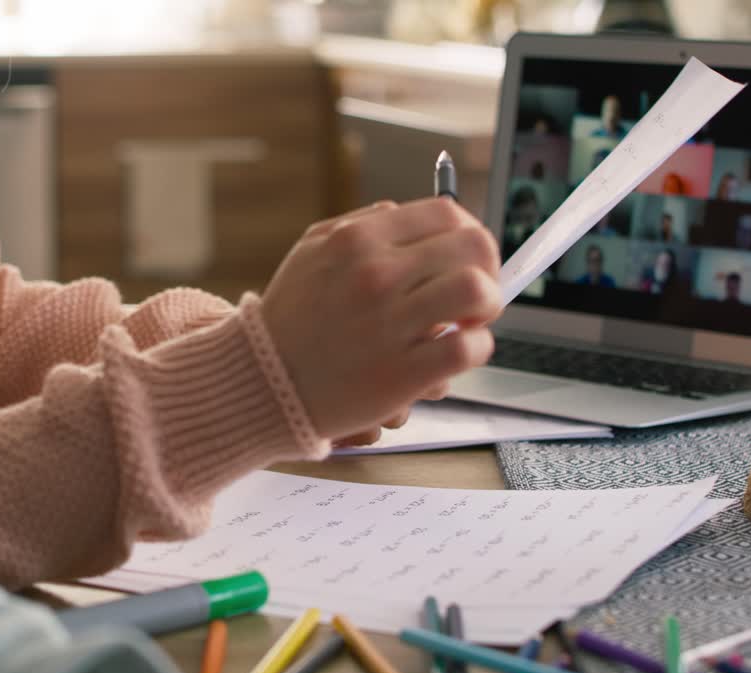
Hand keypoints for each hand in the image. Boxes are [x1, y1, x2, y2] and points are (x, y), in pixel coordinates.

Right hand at [263, 198, 499, 440]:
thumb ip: (360, 224)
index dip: (470, 233)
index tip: (467, 258)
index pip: (447, 214)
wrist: (262, 383)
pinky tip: (457, 355)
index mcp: (357, 240)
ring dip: (488, 307)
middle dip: (488, 268)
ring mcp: (389, 325)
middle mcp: (375, 275)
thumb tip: (408, 211)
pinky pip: (467, 349)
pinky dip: (476, 349)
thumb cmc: (290, 319)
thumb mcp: (311, 252)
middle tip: (475, 293)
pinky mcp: (401, 374)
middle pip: (473, 247)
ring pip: (478, 293)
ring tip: (469, 322)